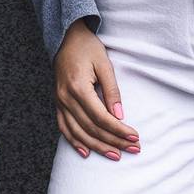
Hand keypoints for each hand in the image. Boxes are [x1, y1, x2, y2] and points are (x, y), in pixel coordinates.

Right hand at [53, 22, 139, 160]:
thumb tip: (120, 116)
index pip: (101, 117)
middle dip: (114, 141)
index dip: (119, 130)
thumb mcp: (104, 64)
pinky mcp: (58, 102)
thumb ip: (112, 91)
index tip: (135, 136)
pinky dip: (74, 142)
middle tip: (133, 149)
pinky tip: (86, 152)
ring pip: (78, 132)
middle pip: (91, 128)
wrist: (66, 37)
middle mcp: (65, 97)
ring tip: (115, 155)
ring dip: (97, 147)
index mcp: (78, 87)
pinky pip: (64, 127)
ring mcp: (59, 101)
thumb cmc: (87, 47)